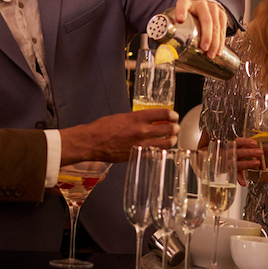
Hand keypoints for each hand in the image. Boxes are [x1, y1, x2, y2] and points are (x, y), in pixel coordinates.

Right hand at [59, 109, 179, 163]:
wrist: (92, 142)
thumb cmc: (103, 128)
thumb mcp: (123, 116)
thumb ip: (138, 118)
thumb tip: (150, 118)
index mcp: (138, 117)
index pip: (164, 113)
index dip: (173, 115)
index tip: (174, 116)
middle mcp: (142, 130)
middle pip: (169, 128)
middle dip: (175, 128)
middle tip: (175, 127)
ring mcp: (141, 143)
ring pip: (167, 143)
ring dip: (172, 140)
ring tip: (171, 138)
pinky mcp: (138, 155)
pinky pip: (156, 153)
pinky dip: (161, 151)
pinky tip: (161, 148)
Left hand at [174, 0, 227, 57]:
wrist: (205, 6)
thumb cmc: (189, 16)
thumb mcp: (180, 18)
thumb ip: (173, 30)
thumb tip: (163, 53)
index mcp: (187, 3)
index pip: (183, 4)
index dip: (181, 10)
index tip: (180, 19)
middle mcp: (201, 4)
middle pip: (205, 19)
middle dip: (206, 35)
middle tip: (204, 48)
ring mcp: (213, 8)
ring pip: (216, 25)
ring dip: (215, 41)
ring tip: (211, 54)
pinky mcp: (222, 14)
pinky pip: (223, 28)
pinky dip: (221, 41)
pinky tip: (218, 50)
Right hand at [233, 136, 267, 185]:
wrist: (234, 160)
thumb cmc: (246, 152)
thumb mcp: (256, 149)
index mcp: (237, 145)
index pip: (238, 141)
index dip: (246, 142)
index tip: (255, 143)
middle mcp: (232, 153)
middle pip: (238, 152)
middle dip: (249, 152)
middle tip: (260, 152)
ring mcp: (231, 162)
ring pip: (236, 163)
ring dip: (246, 163)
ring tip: (257, 163)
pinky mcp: (232, 171)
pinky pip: (235, 175)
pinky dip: (239, 179)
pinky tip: (244, 182)